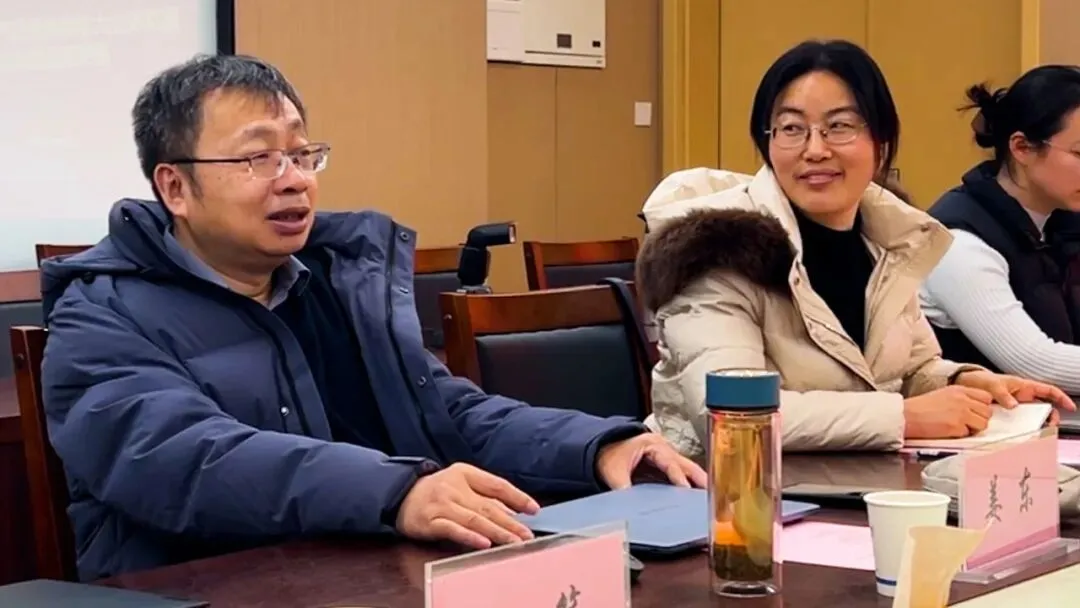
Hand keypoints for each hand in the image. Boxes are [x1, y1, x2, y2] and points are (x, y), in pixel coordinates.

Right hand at [395, 463, 540, 549]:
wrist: (398, 495)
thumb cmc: (436, 491)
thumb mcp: (460, 483)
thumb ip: (483, 495)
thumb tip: (512, 511)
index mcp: (464, 473)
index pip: (497, 485)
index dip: (517, 497)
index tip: (534, 509)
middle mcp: (454, 487)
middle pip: (488, 506)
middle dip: (511, 523)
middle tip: (527, 535)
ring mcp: (441, 504)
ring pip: (474, 520)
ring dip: (497, 532)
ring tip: (514, 541)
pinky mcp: (429, 521)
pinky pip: (453, 530)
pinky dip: (469, 537)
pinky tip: (483, 543)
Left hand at [596, 432, 706, 489]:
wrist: (603, 446)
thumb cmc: (609, 454)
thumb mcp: (613, 472)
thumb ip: (621, 488)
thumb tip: (628, 507)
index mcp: (652, 445)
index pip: (670, 463)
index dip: (679, 477)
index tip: (687, 491)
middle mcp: (663, 448)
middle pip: (687, 464)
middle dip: (701, 479)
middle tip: (714, 494)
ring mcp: (667, 455)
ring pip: (688, 469)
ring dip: (700, 482)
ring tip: (714, 499)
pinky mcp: (666, 465)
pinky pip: (682, 474)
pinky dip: (691, 484)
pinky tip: (698, 497)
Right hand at [903, 385, 993, 438]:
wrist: (906, 416)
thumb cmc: (920, 407)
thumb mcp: (943, 395)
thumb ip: (961, 398)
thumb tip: (975, 408)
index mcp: (959, 390)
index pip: (986, 397)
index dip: (982, 407)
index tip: (976, 412)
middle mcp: (963, 399)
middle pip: (988, 411)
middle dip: (979, 419)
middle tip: (966, 422)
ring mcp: (961, 413)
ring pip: (983, 424)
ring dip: (973, 428)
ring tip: (958, 427)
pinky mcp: (956, 426)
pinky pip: (969, 434)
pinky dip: (961, 435)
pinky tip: (949, 431)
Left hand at [953, 371, 1075, 422]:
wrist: (965, 384)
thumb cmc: (980, 380)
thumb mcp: (991, 385)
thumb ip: (1002, 394)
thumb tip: (1013, 405)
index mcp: (1023, 386)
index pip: (1048, 390)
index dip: (1061, 398)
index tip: (1070, 407)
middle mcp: (1022, 397)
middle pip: (1044, 408)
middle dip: (1050, 417)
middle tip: (1050, 426)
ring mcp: (1016, 406)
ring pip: (1033, 416)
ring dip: (1037, 424)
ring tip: (1038, 433)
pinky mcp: (1007, 414)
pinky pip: (1019, 422)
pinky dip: (1022, 428)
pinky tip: (1021, 434)